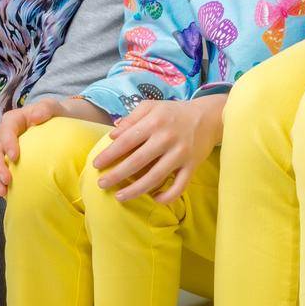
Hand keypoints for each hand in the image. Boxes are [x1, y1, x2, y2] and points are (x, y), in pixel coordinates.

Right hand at [0, 96, 109, 196]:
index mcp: (13, 120)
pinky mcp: (4, 162)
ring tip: (3, 192)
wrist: (57, 125)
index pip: (6, 130)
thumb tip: (35, 117)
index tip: (15, 156)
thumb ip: (45, 108)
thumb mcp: (52, 107)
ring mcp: (2, 150)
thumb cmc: (55, 115)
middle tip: (8, 179)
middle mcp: (3, 135)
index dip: (7, 143)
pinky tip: (4, 194)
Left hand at [93, 94, 226, 204]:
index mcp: (154, 121)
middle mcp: (167, 138)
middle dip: (116, 175)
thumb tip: (112, 135)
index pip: (126, 140)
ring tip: (119, 197)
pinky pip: (180, 186)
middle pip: (137, 161)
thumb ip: (131, 118)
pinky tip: (154, 199)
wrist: (208, 117)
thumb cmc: (174, 113)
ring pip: (155, 177)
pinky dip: (167, 196)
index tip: (96, 164)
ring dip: (136, 190)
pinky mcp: (192, 166)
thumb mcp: (152, 107)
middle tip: (102, 184)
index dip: (109, 154)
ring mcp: (181, 153)